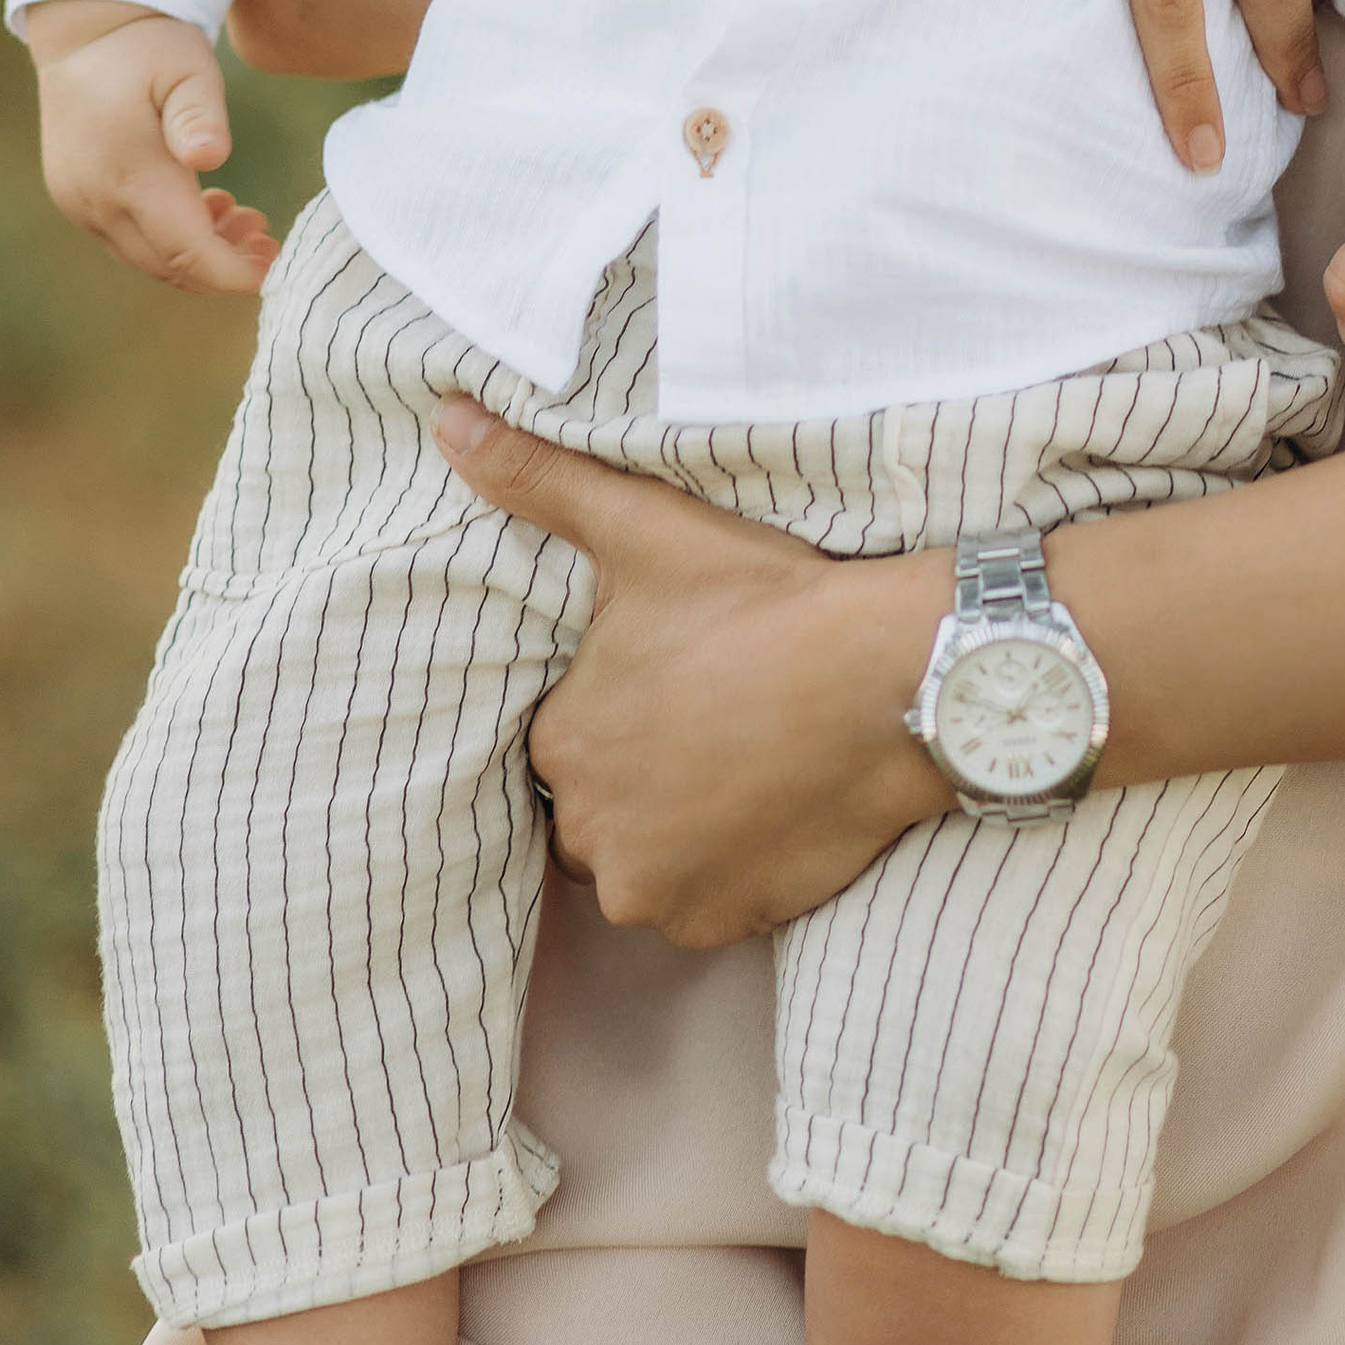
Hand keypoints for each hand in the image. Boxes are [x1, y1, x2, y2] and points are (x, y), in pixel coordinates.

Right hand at [27, 0, 279, 294]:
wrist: (84, 31)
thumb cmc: (148, 46)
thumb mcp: (188, 67)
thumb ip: (200, 115)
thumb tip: (211, 157)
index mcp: (127, 170)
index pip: (185, 251)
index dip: (231, 272)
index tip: (274, 270)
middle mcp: (94, 198)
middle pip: (166, 265)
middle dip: (221, 268)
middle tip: (267, 242)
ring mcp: (78, 202)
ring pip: (146, 257)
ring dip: (197, 254)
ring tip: (247, 221)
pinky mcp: (74, 198)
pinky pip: (126, 238)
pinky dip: (168, 239)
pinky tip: (206, 208)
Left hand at [434, 397, 951, 942]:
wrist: (897, 682)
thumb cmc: (766, 602)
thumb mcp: (643, 526)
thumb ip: (538, 480)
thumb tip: (448, 423)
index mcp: (562, 745)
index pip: (568, 735)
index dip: (623, 700)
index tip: (681, 670)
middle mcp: (593, 835)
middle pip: (601, 804)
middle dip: (643, 769)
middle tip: (715, 713)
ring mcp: (659, 890)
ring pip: (647, 857)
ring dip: (679, 824)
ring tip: (744, 758)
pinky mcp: (723, 922)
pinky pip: (704, 902)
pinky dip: (728, 866)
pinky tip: (769, 805)